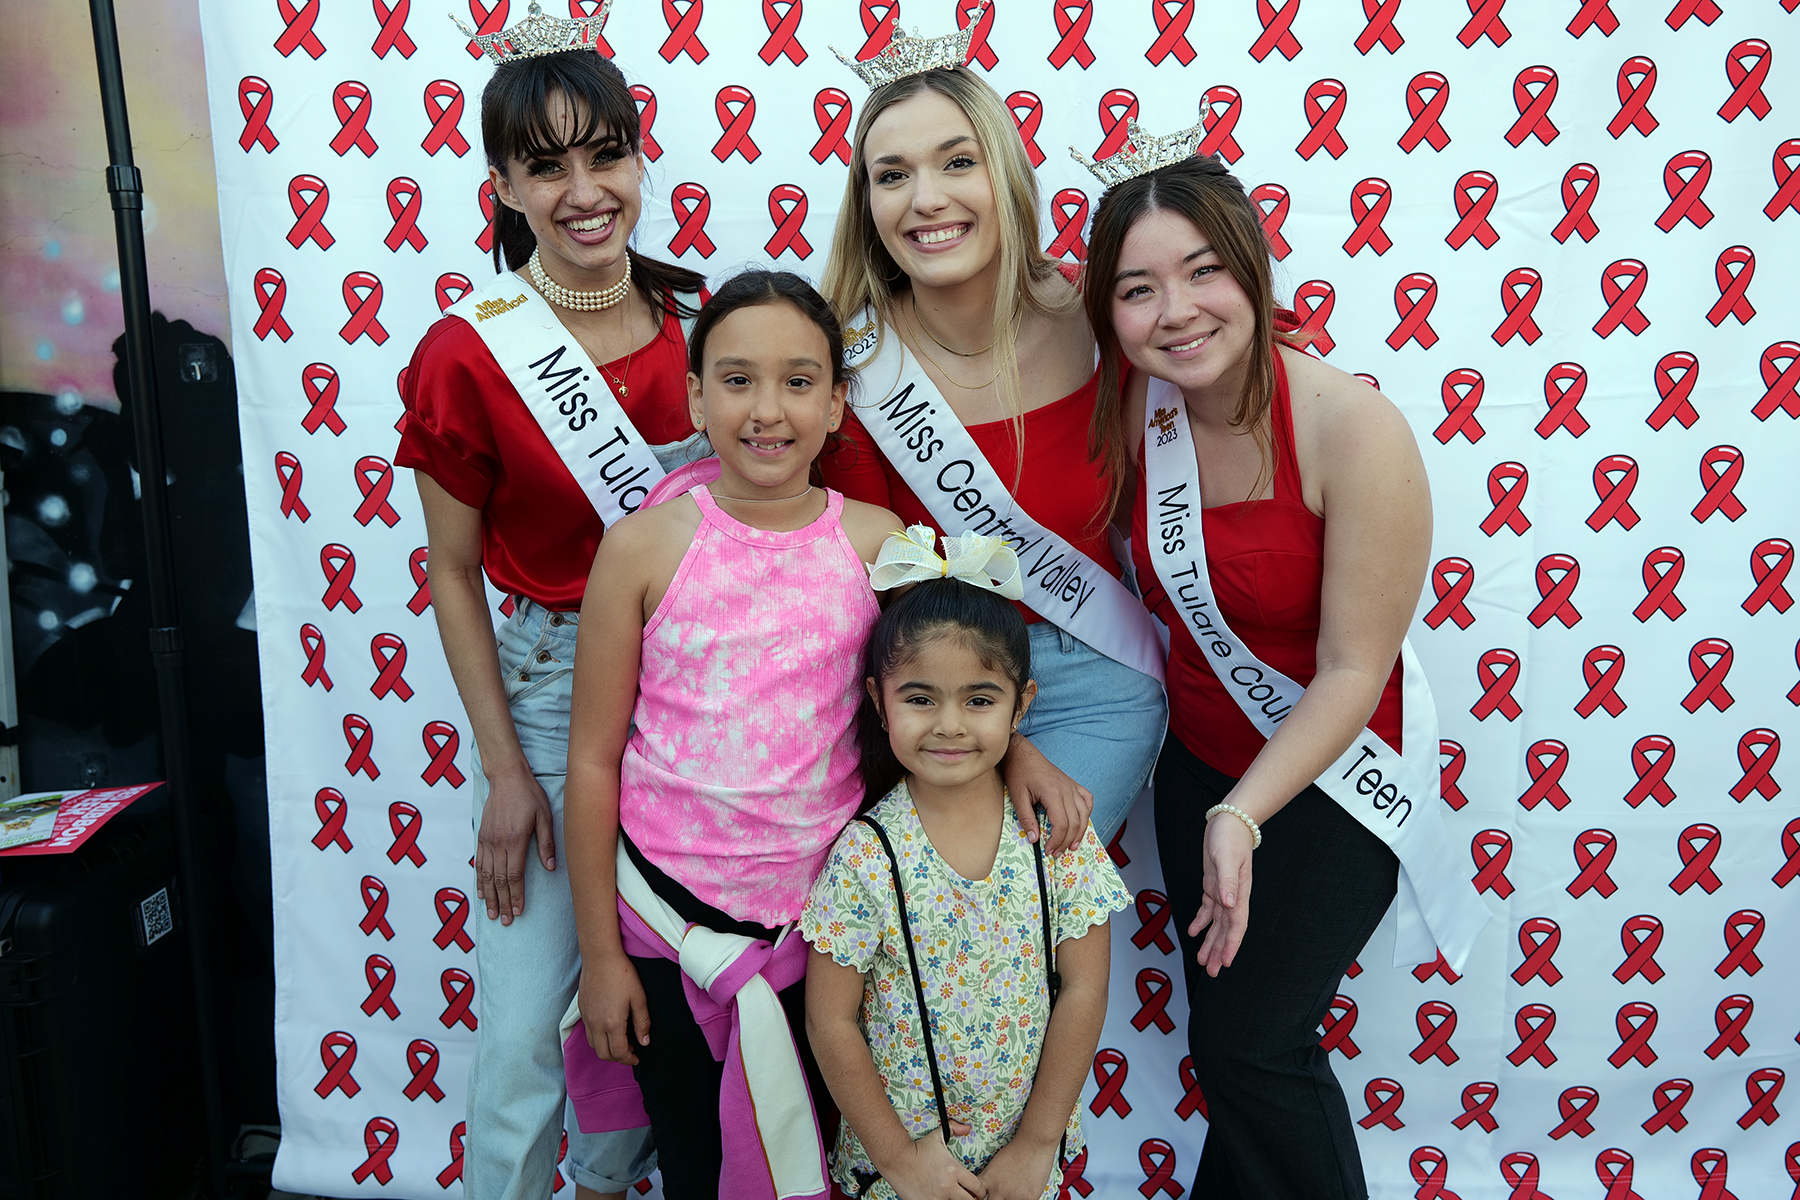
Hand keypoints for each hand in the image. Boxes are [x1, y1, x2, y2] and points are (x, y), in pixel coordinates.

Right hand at [475, 766, 556, 923]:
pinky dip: (479, 880)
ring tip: (493, 914)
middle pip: (499, 880)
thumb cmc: (529, 795)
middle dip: (503, 902)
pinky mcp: (481, 836)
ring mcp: (487, 840)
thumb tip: (550, 867)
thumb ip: (547, 842)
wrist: (506, 777)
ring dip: (489, 896)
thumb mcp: (545, 816)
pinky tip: (482, 892)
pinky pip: (479, 863)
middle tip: (505, 921)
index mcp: (515, 840)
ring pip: (486, 875)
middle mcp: (498, 843)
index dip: (516, 895)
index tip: (518, 911)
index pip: (514, 875)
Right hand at [579, 951, 650, 1065]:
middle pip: (603, 1054)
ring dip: (606, 1049)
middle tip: (630, 1051)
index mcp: (612, 1023)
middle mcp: (596, 1024)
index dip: (629, 1059)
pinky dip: (598, 1038)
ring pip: (593, 1045)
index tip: (637, 1058)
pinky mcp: (581, 1010)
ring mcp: (586, 1017)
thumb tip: (644, 1042)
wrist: (600, 957)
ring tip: (620, 1040)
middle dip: (617, 1058)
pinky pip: (588, 1032)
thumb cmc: (622, 975)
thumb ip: (642, 1022)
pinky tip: (608, 1028)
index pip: (618, 1053)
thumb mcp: (639, 998)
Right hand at [883, 1126, 984, 1199]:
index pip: (978, 1187)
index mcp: (954, 1170)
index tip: (977, 1191)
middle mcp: (947, 1186)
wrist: (897, 1159)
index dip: (980, 1191)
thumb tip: (967, 1128)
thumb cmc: (917, 1149)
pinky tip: (938, 1198)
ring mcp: (936, 1197)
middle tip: (967, 1197)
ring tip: (951, 1197)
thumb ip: (954, 1129)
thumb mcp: (937, 1137)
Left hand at [975, 1136, 1057, 1199]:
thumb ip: (990, 1179)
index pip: (977, 1196)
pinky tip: (1026, 1192)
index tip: (984, 1196)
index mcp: (988, 1180)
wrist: (1034, 1143)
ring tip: (1015, 1191)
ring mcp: (1013, 1196)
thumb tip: (988, 1190)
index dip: (979, 1198)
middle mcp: (997, 1190)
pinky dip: (1024, 1199)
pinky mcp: (1028, 1198)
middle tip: (1001, 1195)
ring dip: (1010, 1199)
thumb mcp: (995, 1164)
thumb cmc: (1016, 1149)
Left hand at [1004, 735, 1092, 855]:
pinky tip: (1082, 822)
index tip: (1048, 850)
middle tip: (1057, 852)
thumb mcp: (1018, 797)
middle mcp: (1067, 790)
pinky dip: (1087, 813)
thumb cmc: (1019, 773)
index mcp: (1053, 793)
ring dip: (1080, 832)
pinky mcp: (1072, 784)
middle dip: (1067, 841)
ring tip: (1073, 845)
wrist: (1023, 754)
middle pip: (1074, 822)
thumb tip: (1034, 839)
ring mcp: (1072, 786)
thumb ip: (1026, 818)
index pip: (1061, 824)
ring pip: (1084, 814)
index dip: (1057, 841)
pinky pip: (1087, 800)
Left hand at [1189, 812, 1253, 976]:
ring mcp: (1223, 892)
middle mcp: (1233, 897)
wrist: (1228, 822)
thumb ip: (1227, 881)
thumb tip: (1229, 904)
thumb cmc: (1230, 837)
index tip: (1226, 962)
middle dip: (1220, 951)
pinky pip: (1208, 910)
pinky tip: (1195, 933)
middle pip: (1227, 930)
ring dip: (1211, 942)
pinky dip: (1202, 922)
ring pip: (1217, 924)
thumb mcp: (1226, 857)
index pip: (1236, 924)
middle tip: (1213, 972)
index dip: (1231, 944)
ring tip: (1204, 961)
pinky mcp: (1213, 885)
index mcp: (1239, 893)